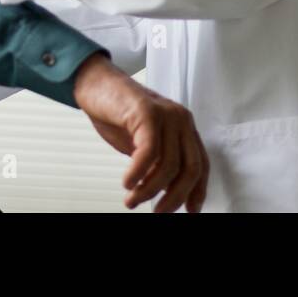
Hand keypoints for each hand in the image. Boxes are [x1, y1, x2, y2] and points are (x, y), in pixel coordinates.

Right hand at [72, 53, 207, 212]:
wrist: (96, 84)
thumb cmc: (118, 113)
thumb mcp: (144, 142)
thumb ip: (158, 162)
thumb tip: (165, 193)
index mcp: (184, 126)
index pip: (201, 164)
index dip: (197, 191)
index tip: (190, 211)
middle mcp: (180, 119)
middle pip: (190, 168)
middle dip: (175, 197)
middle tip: (158, 212)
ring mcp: (166, 114)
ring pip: (169, 165)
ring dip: (149, 190)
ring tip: (133, 199)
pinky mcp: (147, 112)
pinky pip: (149, 152)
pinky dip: (138, 173)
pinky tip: (128, 183)